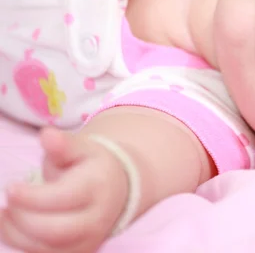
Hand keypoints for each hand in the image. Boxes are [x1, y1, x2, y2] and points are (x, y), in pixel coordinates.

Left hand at [0, 128, 128, 252]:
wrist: (119, 190)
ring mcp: (88, 240)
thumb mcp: (83, 148)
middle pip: (55, 231)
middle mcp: (97, 218)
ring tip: (5, 213)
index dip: (32, 197)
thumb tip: (47, 135)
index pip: (63, 198)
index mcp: (98, 187)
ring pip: (47, 249)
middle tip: (9, 200)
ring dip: (16, 233)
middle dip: (22, 218)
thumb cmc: (93, 166)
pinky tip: (14, 224)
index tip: (10, 187)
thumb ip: (64, 144)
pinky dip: (22, 243)